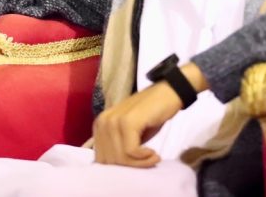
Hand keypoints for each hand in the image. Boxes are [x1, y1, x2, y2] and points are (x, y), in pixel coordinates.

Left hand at [92, 62, 207, 166]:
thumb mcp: (130, 136)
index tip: (136, 166)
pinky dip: (144, 157)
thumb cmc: (149, 118)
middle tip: (148, 162)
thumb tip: (115, 170)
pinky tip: (154, 153)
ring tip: (152, 157)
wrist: (165, 95)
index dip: (119, 168)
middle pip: (110, 161)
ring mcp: (114, 121)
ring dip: (140, 164)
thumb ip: (118, 147)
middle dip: (130, 167)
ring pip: (120, 158)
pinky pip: (131, 151)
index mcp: (100, 126)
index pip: (101, 159)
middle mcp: (102, 122)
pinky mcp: (128, 121)